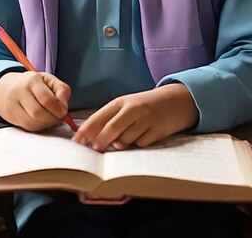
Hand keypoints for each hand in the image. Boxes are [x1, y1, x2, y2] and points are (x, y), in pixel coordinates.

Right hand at [0, 71, 71, 131]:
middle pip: (38, 113)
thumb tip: (64, 108)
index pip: (47, 99)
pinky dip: (39, 126)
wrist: (6, 87)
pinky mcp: (10, 116)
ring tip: (51, 118)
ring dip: (46, 124)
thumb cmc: (33, 84)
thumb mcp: (49, 80)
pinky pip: (28, 127)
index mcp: (32, 80)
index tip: (64, 112)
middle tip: (59, 117)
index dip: (58, 109)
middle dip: (53, 118)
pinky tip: (42, 120)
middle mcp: (19, 92)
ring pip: (33, 123)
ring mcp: (12, 105)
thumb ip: (62, 90)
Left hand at [72, 83, 198, 151]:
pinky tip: (144, 136)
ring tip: (128, 136)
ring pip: (126, 140)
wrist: (175, 101)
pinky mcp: (157, 130)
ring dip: (122, 144)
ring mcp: (146, 119)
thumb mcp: (126, 106)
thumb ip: (111, 120)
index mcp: (121, 102)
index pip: (99, 116)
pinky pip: (141, 144)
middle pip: (111, 129)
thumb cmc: (144, 106)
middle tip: (93, 150)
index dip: (86, 130)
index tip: (76, 142)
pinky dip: (139, 144)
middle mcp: (133, 109)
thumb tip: (93, 141)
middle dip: (100, 141)